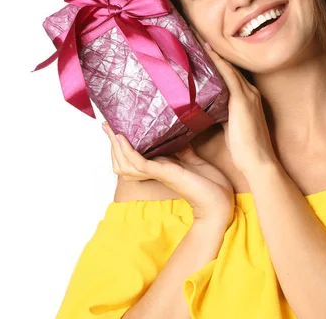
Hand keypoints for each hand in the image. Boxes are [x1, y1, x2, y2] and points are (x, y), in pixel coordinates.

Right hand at [102, 121, 234, 226]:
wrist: (220, 201)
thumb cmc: (210, 184)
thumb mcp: (193, 160)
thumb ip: (182, 149)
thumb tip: (178, 132)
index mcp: (160, 168)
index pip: (132, 157)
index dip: (121, 145)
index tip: (114, 127)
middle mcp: (154, 172)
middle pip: (122, 162)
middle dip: (112, 143)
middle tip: (105, 125)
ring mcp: (158, 174)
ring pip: (125, 163)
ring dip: (115, 146)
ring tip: (110, 129)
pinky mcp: (164, 173)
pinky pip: (139, 163)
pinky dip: (128, 151)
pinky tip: (122, 138)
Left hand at [191, 30, 277, 177]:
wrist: (259, 162)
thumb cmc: (244, 150)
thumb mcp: (230, 127)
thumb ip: (220, 114)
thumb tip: (205, 109)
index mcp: (248, 97)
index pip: (230, 73)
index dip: (216, 59)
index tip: (200, 46)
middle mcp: (250, 91)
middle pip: (228, 65)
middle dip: (213, 50)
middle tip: (195, 33)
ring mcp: (247, 94)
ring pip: (227, 66)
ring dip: (212, 50)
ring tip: (196, 36)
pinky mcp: (242, 100)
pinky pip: (227, 75)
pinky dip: (216, 61)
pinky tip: (205, 49)